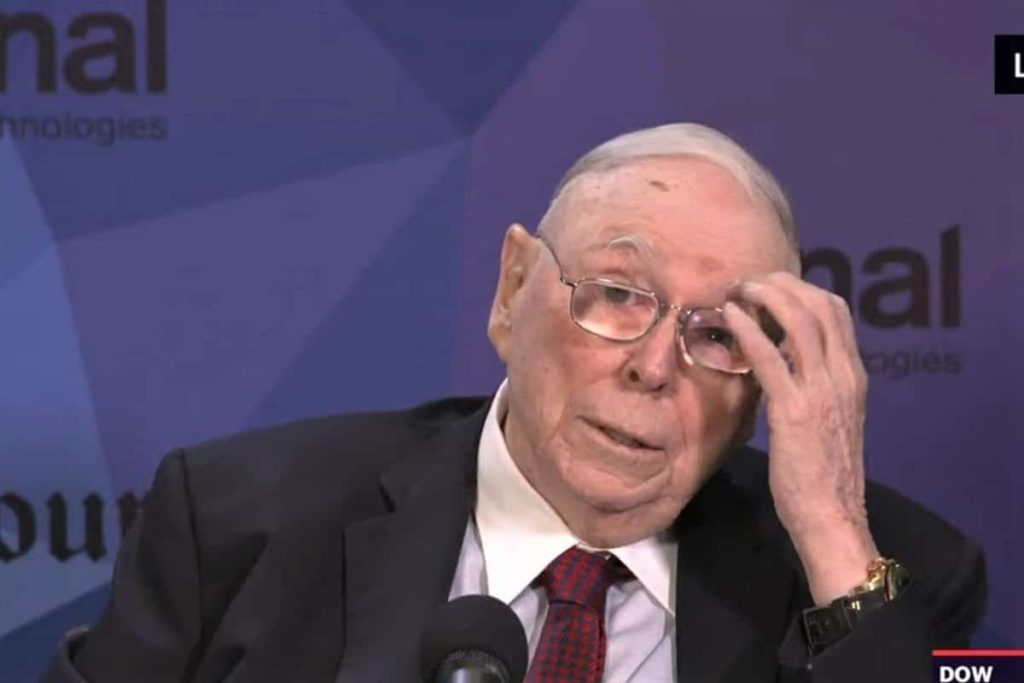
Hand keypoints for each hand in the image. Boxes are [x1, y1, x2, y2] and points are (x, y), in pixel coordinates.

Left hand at [722, 273, 878, 604]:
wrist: (832, 516)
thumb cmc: (822, 473)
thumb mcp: (826, 418)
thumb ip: (811, 385)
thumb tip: (779, 358)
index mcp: (853, 376)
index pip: (836, 311)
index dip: (802, 289)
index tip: (771, 286)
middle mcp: (843, 376)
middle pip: (819, 305)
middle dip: (782, 283)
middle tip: (748, 281)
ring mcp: (822, 391)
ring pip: (799, 321)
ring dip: (765, 296)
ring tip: (737, 290)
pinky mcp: (795, 411)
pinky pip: (771, 359)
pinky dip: (748, 330)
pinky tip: (729, 317)